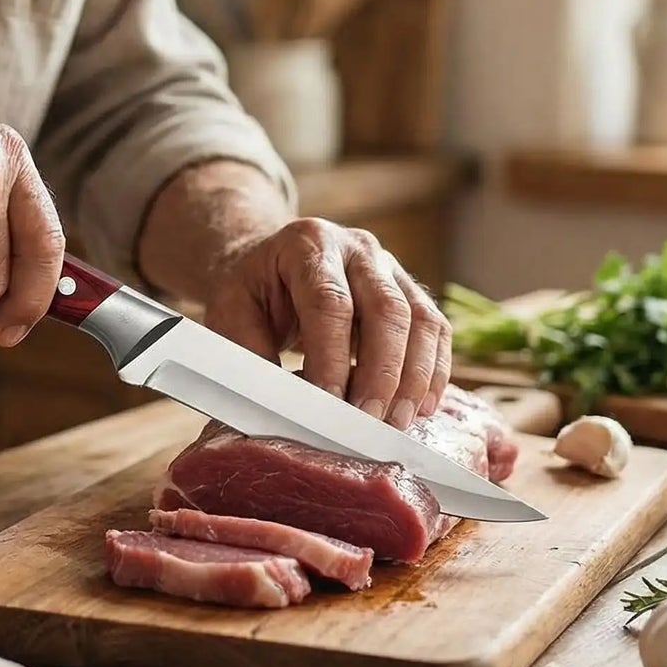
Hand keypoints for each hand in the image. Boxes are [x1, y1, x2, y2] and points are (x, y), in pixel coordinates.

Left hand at [203, 218, 452, 429]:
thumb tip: (283, 407)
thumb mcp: (231, 313)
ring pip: (419, 319)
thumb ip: (251, 354)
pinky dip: (434, 370)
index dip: (333, 356)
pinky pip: (435, 329)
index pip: (329, 302)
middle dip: (382, 372)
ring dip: (414, 377)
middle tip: (369, 422)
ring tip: (398, 422)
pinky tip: (421, 406)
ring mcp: (389, 266)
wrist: (270, 263)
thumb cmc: (252, 292)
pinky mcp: (410, 290)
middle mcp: (357, 247)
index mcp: (307, 243)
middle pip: (385, 309)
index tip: (329, 404)